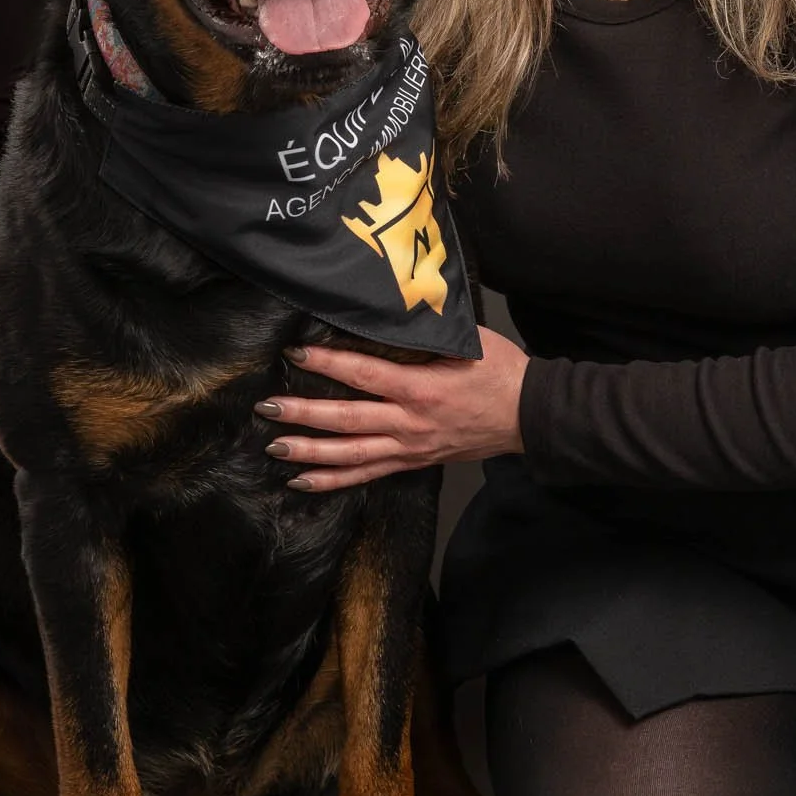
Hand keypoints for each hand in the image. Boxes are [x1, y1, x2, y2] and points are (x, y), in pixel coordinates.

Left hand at [256, 326, 528, 490]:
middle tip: (267, 406)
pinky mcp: (413, 461)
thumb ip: (427, 331)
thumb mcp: (468, 340)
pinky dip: (333, 481)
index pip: (365, 374)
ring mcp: (410, 447)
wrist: (528, 415)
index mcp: (422, 388)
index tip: (297, 352)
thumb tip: (388, 314)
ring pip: (351, 454)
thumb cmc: (501, 372)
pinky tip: (303, 481)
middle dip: (304, 413)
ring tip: (274, 446)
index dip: (328, 362)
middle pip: (347, 419)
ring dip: (310, 452)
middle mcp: (410, 422)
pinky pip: (367, 475)